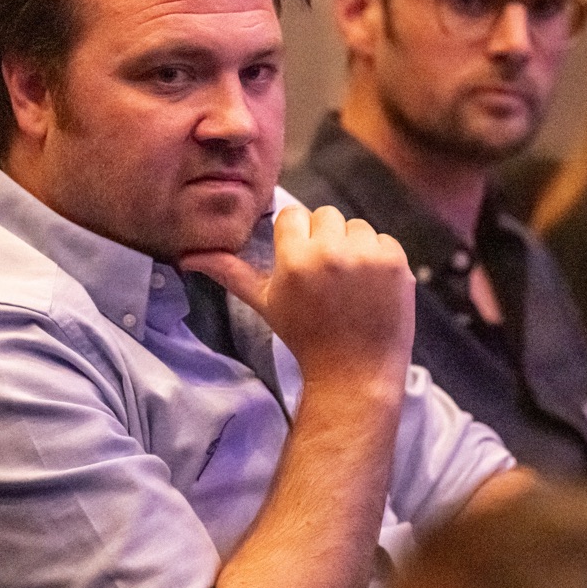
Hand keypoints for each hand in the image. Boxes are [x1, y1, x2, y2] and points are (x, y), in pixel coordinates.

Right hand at [181, 205, 414, 393]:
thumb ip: (231, 273)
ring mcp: (368, 257)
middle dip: (325, 239)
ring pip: (356, 225)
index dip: (296, 238)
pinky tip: (371, 288)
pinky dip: (380, 259)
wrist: (355, 372)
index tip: (301, 263)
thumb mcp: (265, 304)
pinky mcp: (396, 262)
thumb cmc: (305, 337)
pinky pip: (384, 239)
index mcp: (295, 260)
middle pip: (325, 215)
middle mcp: (331, 253)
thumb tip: (189, 257)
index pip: (293, 215)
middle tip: (326, 276)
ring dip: (354, 247)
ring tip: (349, 283)